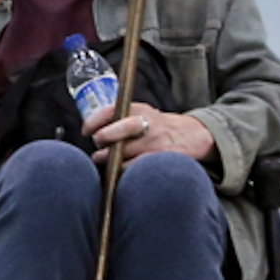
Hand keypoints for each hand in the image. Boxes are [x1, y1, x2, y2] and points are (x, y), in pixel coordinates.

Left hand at [83, 100, 215, 165]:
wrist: (194, 135)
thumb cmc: (161, 126)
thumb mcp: (144, 113)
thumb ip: (122, 117)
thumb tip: (93, 128)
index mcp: (140, 108)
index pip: (111, 110)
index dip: (94, 121)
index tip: (86, 130)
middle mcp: (146, 122)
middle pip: (117, 129)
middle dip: (102, 138)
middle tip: (97, 144)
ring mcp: (154, 141)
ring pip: (122, 152)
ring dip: (107, 158)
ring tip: (103, 159)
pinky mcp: (159, 158)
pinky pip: (133, 167)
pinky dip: (121, 170)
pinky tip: (117, 170)